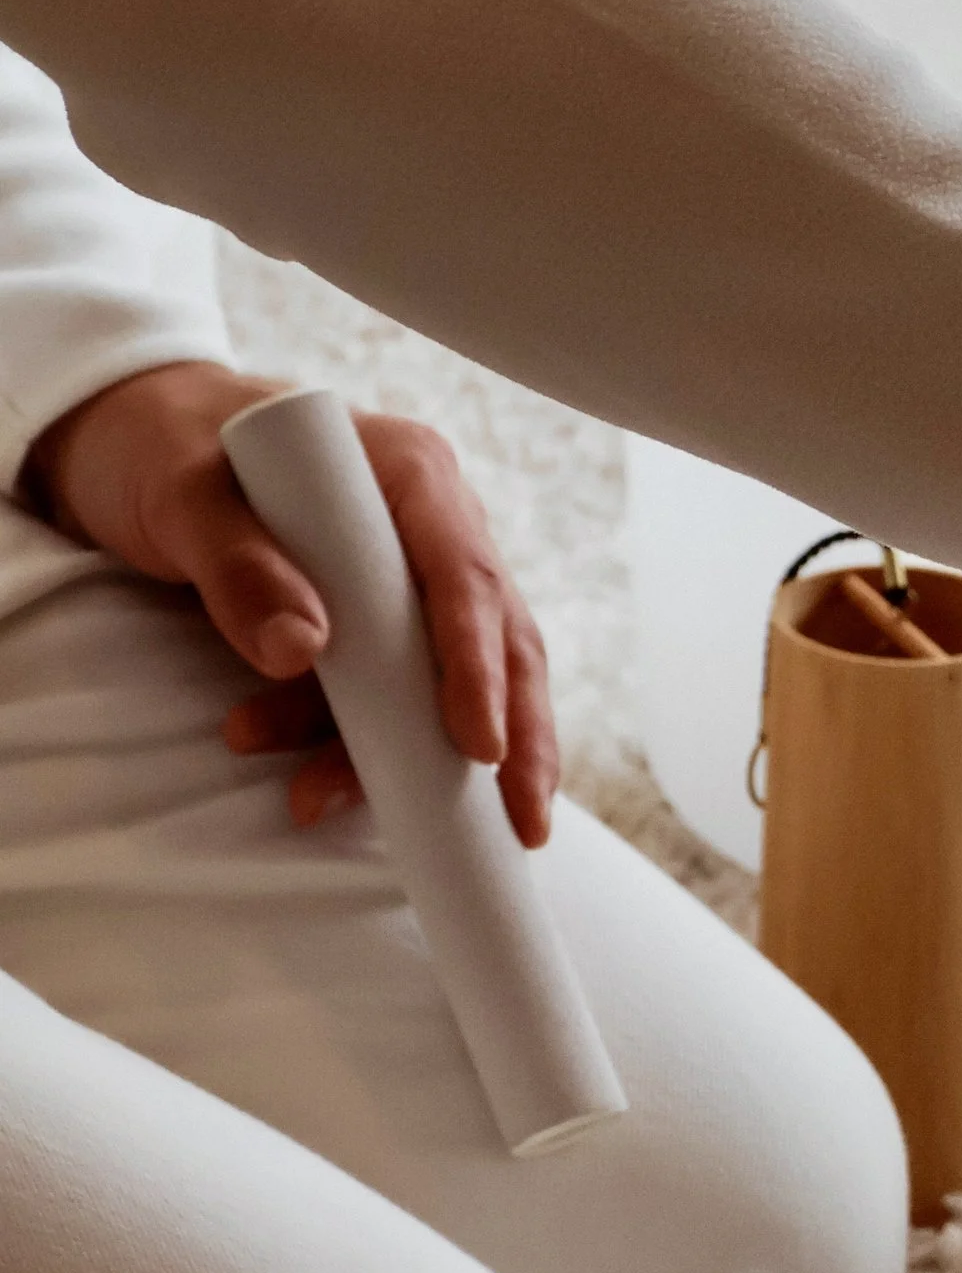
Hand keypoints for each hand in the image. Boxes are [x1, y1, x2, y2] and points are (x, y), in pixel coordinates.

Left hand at [25, 359, 559, 844]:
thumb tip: (303, 651)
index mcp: (410, 476)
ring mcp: (405, 583)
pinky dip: (354, 752)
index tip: (478, 746)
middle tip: (523, 827)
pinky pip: (386, 703)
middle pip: (498, 642)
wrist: (129, 445)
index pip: (465, 576)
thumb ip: (239, 564)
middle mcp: (428, 530)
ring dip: (400, 759)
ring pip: (446, 686)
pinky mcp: (371, 628)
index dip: (478, 664)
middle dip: (512, 741)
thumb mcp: (183, 497)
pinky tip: (303, 782)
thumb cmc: (165, 446)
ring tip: (312, 800)